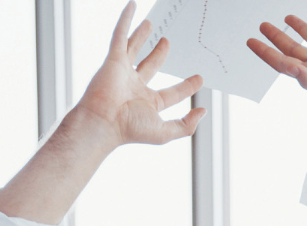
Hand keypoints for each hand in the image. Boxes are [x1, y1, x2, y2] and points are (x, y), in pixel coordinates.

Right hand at [75, 2, 205, 147]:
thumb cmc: (131, 129)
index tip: (199, 79)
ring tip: (150, 24)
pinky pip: (120, 35)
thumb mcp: (165, 132)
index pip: (172, 93)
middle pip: (151, 66)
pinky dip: (125, 20)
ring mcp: (124, 72)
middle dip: (159, 54)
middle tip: (167, 42)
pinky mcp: (113, 59)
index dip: (187, 86)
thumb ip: (186, 125)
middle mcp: (136, 87)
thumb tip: (202, 113)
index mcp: (148, 103)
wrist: (103, 122)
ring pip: (134, 49)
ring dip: (141, 36)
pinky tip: (132, 6)